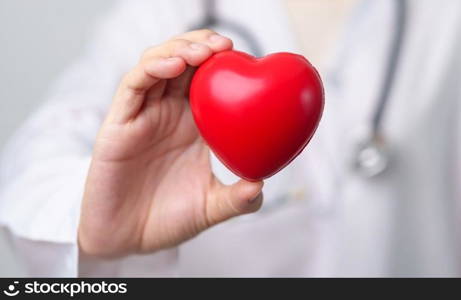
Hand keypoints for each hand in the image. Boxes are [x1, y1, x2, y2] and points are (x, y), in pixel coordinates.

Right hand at [79, 30, 263, 257]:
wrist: (126, 241)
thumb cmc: (168, 219)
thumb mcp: (211, 208)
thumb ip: (238, 199)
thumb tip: (261, 185)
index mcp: (195, 125)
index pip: (210, 80)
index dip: (225, 63)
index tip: (249, 58)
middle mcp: (170, 113)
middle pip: (184, 62)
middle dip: (204, 45)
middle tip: (227, 45)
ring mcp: (144, 114)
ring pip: (158, 64)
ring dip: (180, 49)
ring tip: (204, 52)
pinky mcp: (120, 122)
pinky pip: (134, 85)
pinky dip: (153, 68)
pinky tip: (174, 65)